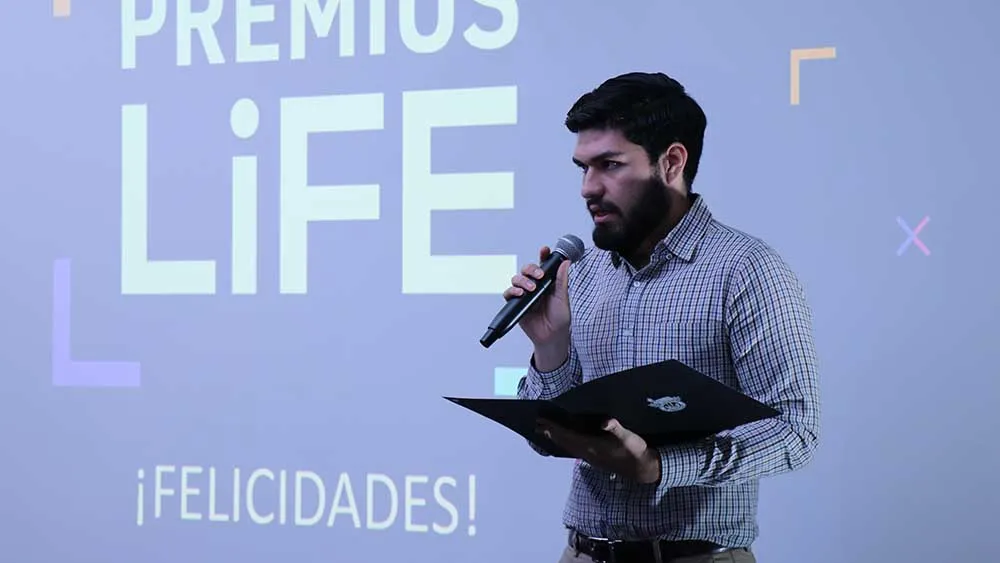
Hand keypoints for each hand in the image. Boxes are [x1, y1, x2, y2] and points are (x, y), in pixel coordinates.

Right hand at [502, 246, 571, 363]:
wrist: (552, 337)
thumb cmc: (559, 319)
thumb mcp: (562, 298)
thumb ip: (561, 280)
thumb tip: (565, 263)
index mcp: (547, 283)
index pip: (543, 265)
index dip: (543, 255)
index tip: (545, 250)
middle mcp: (535, 286)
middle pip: (527, 269)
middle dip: (531, 269)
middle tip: (539, 275)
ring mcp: (525, 294)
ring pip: (517, 279)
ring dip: (522, 280)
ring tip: (530, 288)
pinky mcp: (516, 304)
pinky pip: (509, 293)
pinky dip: (512, 291)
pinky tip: (520, 293)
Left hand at [537, 417, 660, 484]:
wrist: (642, 469)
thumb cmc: (635, 451)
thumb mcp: (629, 437)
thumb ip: (616, 429)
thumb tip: (605, 422)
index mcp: (593, 446)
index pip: (568, 436)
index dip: (554, 428)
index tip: (542, 421)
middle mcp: (588, 453)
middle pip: (564, 442)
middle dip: (550, 433)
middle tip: (536, 424)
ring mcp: (590, 457)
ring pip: (568, 446)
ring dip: (556, 438)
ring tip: (545, 431)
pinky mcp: (594, 458)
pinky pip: (574, 449)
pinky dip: (565, 442)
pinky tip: (564, 440)